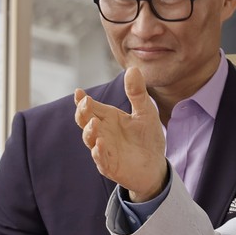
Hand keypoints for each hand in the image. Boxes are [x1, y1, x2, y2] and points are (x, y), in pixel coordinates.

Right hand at [74, 66, 167, 200]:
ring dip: (90, 132)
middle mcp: (102, 132)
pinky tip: (100, 144)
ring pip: (90, 140)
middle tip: (86, 103)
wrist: (155, 165)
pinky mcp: (109, 166)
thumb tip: (133, 68)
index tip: (79, 92)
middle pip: (84, 121)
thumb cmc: (147, 138)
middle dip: (83, 113)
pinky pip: (100, 159)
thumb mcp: (146, 113)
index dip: (82, 100)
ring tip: (95, 123)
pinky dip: (99, 152)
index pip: (90, 107)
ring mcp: (103, 149)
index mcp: (108, 118)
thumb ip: (137, 93)